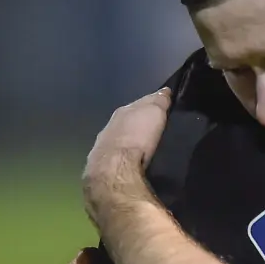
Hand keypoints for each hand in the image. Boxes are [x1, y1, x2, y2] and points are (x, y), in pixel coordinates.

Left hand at [83, 88, 170, 227]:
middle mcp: (108, 128)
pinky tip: (130, 166)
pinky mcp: (100, 170)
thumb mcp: (153, 113)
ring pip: (118, 142)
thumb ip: (158, 101)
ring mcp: (101, 150)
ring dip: (129, 144)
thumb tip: (164, 91)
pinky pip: (115, 160)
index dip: (150, 105)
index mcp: (121, 113)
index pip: (138, 105)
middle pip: (126, 124)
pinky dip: (122, 161)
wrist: (113, 172)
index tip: (162, 108)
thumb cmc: (137, 138)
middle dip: (138, 126)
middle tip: (153, 131)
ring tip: (144, 151)